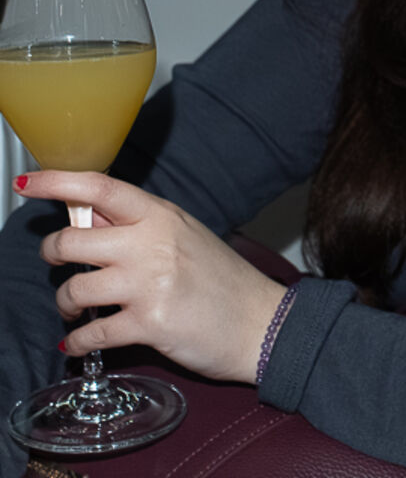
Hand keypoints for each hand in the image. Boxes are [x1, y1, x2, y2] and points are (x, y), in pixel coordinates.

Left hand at [21, 170, 284, 383]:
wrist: (260, 322)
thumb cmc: (223, 279)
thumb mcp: (185, 236)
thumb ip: (138, 226)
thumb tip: (88, 219)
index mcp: (161, 216)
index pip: (100, 189)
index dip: (56, 182)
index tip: (26, 184)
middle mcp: (152, 245)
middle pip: (70, 242)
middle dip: (53, 255)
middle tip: (59, 263)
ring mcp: (149, 285)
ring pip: (73, 290)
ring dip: (66, 304)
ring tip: (77, 309)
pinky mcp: (149, 324)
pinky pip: (90, 334)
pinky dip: (76, 342)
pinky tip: (80, 341)